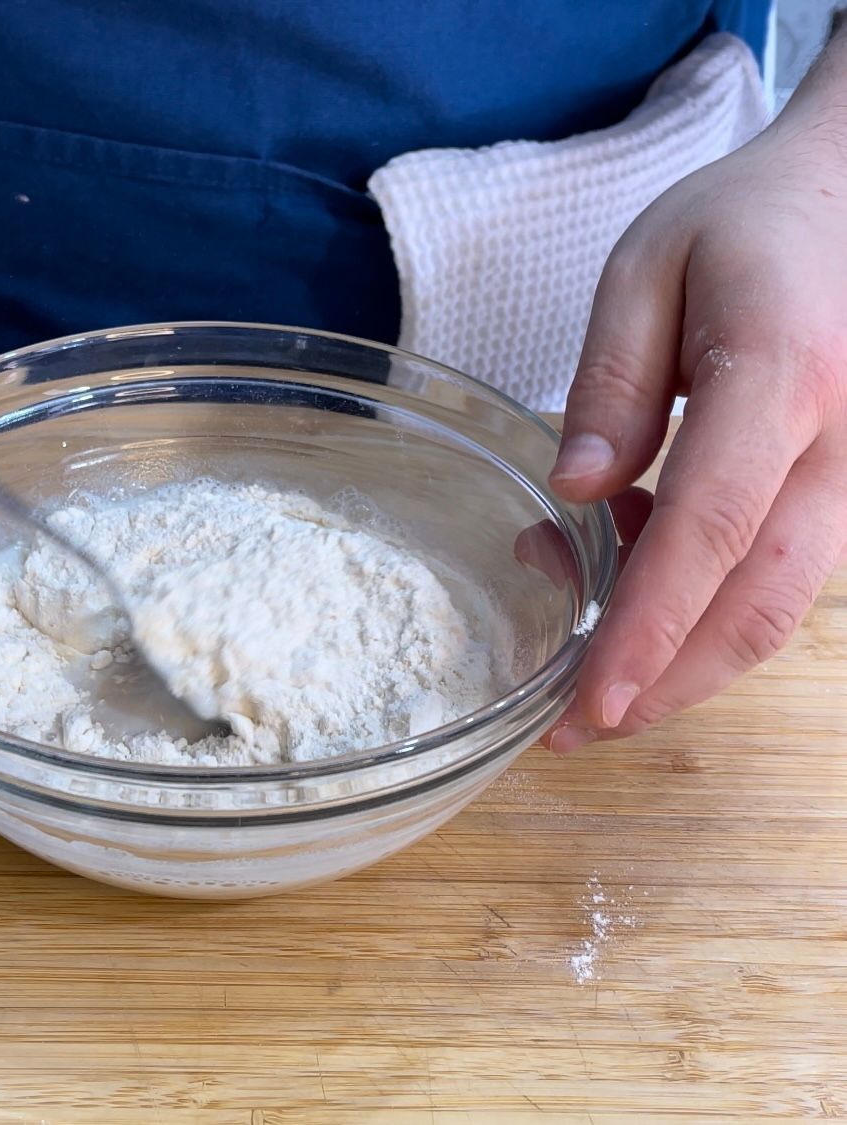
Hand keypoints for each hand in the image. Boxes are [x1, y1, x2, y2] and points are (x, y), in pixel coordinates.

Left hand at [544, 40, 846, 752]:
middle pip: (757, 604)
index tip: (589, 703)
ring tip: (583, 635)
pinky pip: (774, 573)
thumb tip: (577, 490)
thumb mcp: (646, 271)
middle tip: (571, 727)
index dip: (647, 629)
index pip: (708, 532)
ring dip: (677, 651)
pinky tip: (633, 560)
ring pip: (772, 606)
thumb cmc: (741, 226)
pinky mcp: (840, 492)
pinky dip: (699, 601)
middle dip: (663, 683)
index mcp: (782, 378)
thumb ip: (612, 382)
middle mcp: (838, 446)